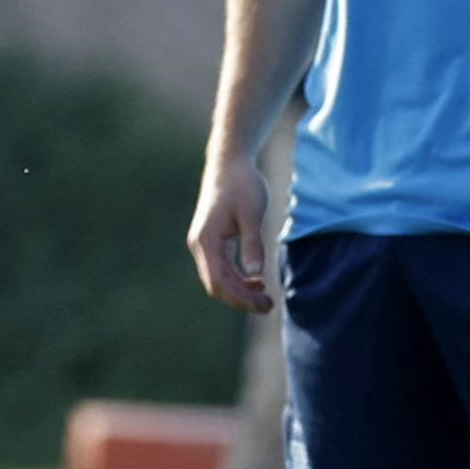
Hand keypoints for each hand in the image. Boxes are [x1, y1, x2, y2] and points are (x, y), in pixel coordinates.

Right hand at [187, 152, 274, 314]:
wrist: (230, 163)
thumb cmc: (242, 184)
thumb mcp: (252, 213)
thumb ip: (253, 244)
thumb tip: (256, 274)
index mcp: (206, 240)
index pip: (218, 282)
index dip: (240, 299)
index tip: (264, 304)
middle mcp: (200, 245)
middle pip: (216, 285)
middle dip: (241, 299)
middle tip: (269, 306)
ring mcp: (203, 243)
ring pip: (218, 278)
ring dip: (240, 291)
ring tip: (266, 296)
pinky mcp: (211, 240)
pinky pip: (221, 268)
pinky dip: (238, 278)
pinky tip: (256, 280)